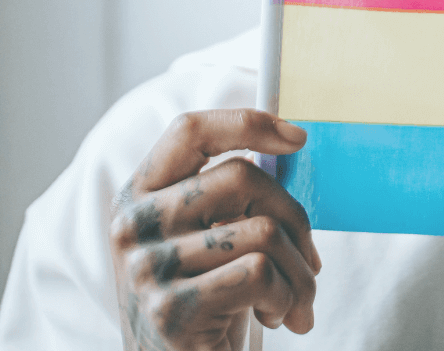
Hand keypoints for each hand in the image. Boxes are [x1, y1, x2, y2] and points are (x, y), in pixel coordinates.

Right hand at [110, 109, 320, 349]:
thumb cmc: (208, 302)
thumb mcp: (207, 240)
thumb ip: (230, 196)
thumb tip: (290, 144)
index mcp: (140, 195)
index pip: (190, 131)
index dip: (248, 124)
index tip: (296, 138)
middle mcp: (133, 225)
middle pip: (242, 178)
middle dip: (295, 218)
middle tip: (310, 259)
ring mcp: (148, 269)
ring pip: (263, 232)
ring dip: (300, 273)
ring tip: (295, 299)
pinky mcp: (172, 311)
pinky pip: (260, 275)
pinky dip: (287, 298)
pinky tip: (277, 317)